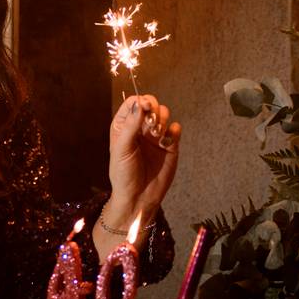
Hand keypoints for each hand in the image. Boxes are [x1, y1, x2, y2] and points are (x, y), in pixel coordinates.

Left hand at [106, 94, 180, 224]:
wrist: (139, 197)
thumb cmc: (123, 174)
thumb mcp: (122, 149)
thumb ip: (131, 125)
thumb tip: (140, 103)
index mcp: (124, 126)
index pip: (133, 103)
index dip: (141, 101)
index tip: (146, 107)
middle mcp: (140, 128)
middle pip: (151, 105)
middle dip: (154, 111)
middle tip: (152, 126)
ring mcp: (155, 136)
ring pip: (164, 114)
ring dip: (163, 121)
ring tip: (157, 136)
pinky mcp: (170, 145)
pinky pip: (176, 129)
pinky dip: (174, 131)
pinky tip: (167, 143)